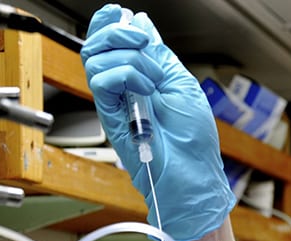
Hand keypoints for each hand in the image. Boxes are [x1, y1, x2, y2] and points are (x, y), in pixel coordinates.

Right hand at [80, 4, 235, 240]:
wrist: (193, 174)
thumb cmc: (194, 140)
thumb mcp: (182, 83)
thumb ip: (159, 53)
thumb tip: (142, 23)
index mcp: (141, 77)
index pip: (111, 42)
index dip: (109, 23)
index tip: (120, 13)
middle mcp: (123, 88)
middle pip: (97, 44)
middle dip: (118, 33)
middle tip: (144, 45)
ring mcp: (115, 102)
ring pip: (96, 59)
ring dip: (130, 60)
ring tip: (155, 79)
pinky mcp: (110, 117)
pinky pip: (101, 81)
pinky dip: (125, 75)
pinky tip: (146, 89)